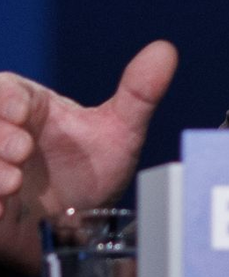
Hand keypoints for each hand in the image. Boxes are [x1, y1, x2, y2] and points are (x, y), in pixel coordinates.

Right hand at [0, 41, 177, 274]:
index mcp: (28, 106)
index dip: (7, 98)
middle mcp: (3, 133)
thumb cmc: (93, 170)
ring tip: (11, 182)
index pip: (6, 90)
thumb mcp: (120, 132)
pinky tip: (1, 209)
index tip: (23, 112)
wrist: (82, 226)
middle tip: (22, 150)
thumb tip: (165, 51)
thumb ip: (139, 94)